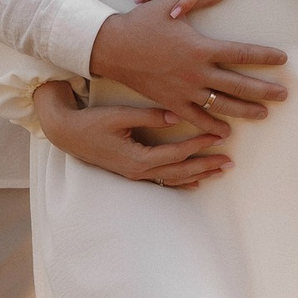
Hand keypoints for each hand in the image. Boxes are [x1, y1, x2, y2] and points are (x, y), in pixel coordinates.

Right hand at [35, 84, 231, 187]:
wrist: (67, 134)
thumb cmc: (92, 123)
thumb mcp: (120, 115)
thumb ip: (150, 116)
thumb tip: (178, 116)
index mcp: (138, 158)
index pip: (177, 153)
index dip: (199, 145)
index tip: (219, 136)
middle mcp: (139, 171)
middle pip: (180, 172)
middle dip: (206, 166)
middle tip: (230, 162)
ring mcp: (136, 175)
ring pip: (174, 179)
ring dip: (198, 175)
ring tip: (220, 171)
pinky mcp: (133, 172)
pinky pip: (163, 181)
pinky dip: (181, 182)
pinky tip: (195, 182)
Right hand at [87, 7, 287, 121]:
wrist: (112, 48)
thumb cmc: (142, 23)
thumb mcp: (171, 4)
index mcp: (200, 47)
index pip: (241, 53)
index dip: (264, 57)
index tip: (282, 59)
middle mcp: (196, 72)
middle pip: (238, 85)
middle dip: (264, 90)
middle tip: (285, 95)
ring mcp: (184, 91)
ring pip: (222, 105)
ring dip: (246, 110)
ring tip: (264, 114)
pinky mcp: (171, 103)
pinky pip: (196, 118)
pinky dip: (212, 126)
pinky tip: (226, 132)